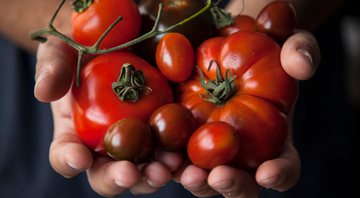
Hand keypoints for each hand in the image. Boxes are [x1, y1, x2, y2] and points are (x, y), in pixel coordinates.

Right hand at [34, 37, 182, 196]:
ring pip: (143, 170)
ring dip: (153, 175)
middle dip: (118, 177)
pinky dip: (180, 161)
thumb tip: (44, 91)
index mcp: (76, 133)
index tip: (78, 157)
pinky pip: (172, 151)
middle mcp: (107, 145)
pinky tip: (188, 159)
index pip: (66, 155)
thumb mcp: (63, 50)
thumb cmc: (84, 48)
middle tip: (130, 173)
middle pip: (109, 174)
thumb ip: (53, 68)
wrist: (119, 37)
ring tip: (165, 168)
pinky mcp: (165, 131)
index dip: (69, 159)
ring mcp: (138, 141)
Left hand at [178, 31, 319, 197]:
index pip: (284, 167)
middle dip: (231, 185)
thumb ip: (299, 51)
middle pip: (242, 185)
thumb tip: (301, 64)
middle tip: (217, 176)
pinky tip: (160, 153)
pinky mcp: (183, 142)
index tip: (268, 172)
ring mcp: (212, 152)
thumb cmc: (263, 53)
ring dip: (196, 180)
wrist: (228, 51)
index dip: (279, 174)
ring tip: (184, 171)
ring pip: (205, 179)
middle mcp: (243, 155)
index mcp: (274, 142)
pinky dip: (168, 161)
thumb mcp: (286, 44)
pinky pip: (175, 159)